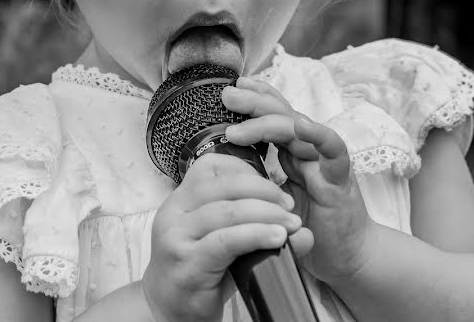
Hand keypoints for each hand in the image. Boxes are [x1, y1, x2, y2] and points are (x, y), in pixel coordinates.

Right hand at [142, 153, 307, 321]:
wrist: (169, 310)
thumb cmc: (202, 270)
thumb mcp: (226, 239)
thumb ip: (258, 226)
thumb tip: (304, 230)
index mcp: (181, 198)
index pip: (212, 166)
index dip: (248, 171)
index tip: (274, 187)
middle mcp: (173, 213)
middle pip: (224, 186)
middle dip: (265, 192)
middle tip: (289, 207)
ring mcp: (176, 238)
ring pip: (227, 211)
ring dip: (266, 214)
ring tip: (290, 225)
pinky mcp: (187, 264)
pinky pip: (226, 241)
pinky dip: (256, 235)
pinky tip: (277, 238)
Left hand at [221, 77, 374, 285]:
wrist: (348, 258)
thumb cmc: (313, 230)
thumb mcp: (277, 203)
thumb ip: (261, 183)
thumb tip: (225, 170)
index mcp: (294, 153)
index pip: (274, 117)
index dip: (255, 100)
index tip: (231, 89)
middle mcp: (310, 151)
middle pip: (283, 114)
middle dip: (255, 102)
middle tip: (227, 95)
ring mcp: (326, 161)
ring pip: (299, 128)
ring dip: (269, 122)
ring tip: (238, 127)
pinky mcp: (341, 178)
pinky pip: (333, 149)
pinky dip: (317, 135)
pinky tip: (300, 126)